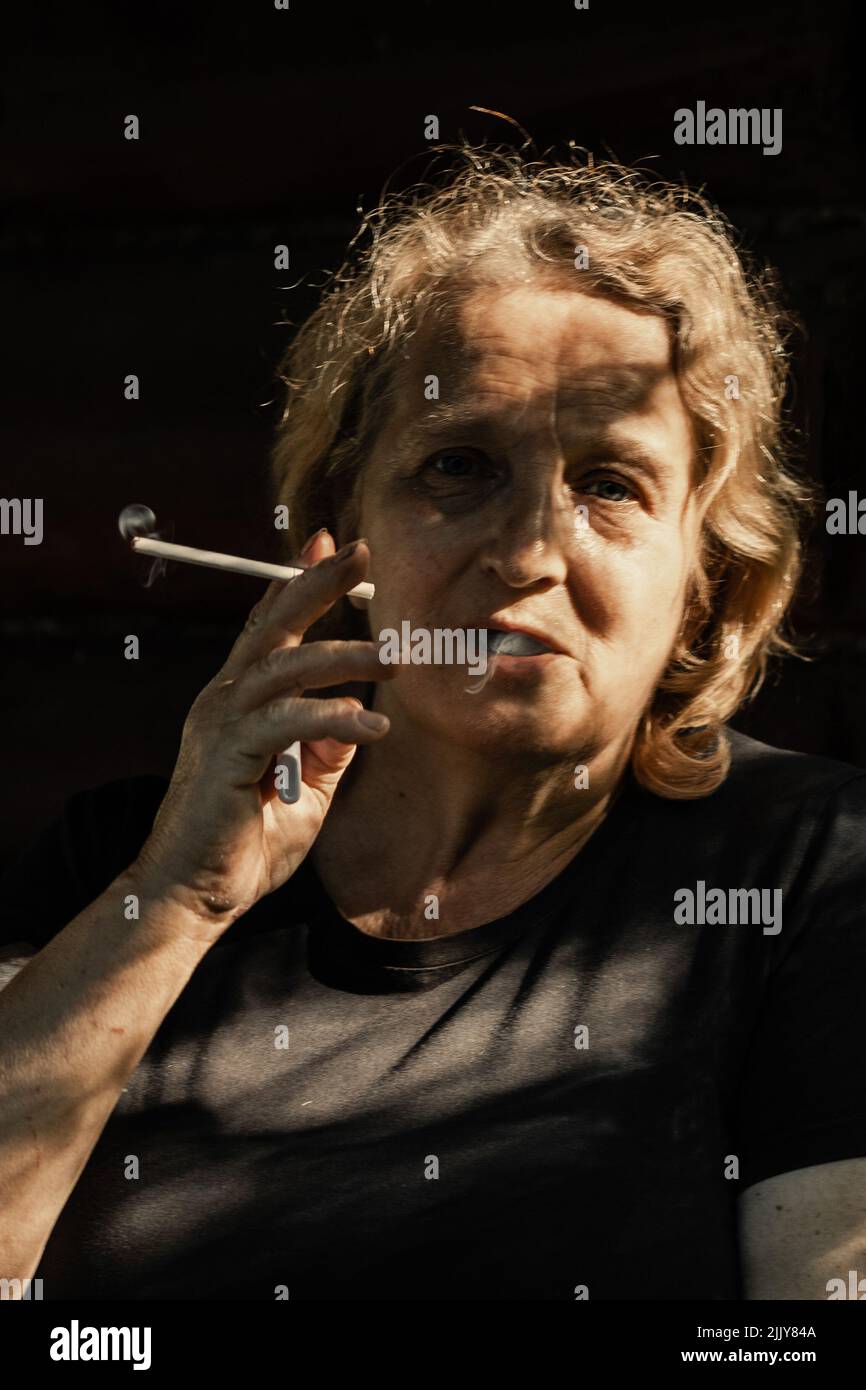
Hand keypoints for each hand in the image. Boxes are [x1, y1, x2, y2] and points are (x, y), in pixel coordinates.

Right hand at [130, 529, 394, 939]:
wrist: (191, 895)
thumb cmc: (244, 844)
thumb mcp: (306, 789)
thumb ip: (328, 748)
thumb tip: (359, 716)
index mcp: (237, 702)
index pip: (268, 628)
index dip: (298, 584)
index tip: (331, 545)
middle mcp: (224, 700)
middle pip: (272, 624)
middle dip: (314, 583)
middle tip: (358, 553)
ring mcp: (222, 725)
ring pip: (285, 666)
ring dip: (342, 656)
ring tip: (394, 658)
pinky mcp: (230, 756)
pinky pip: (287, 722)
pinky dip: (332, 717)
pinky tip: (371, 727)